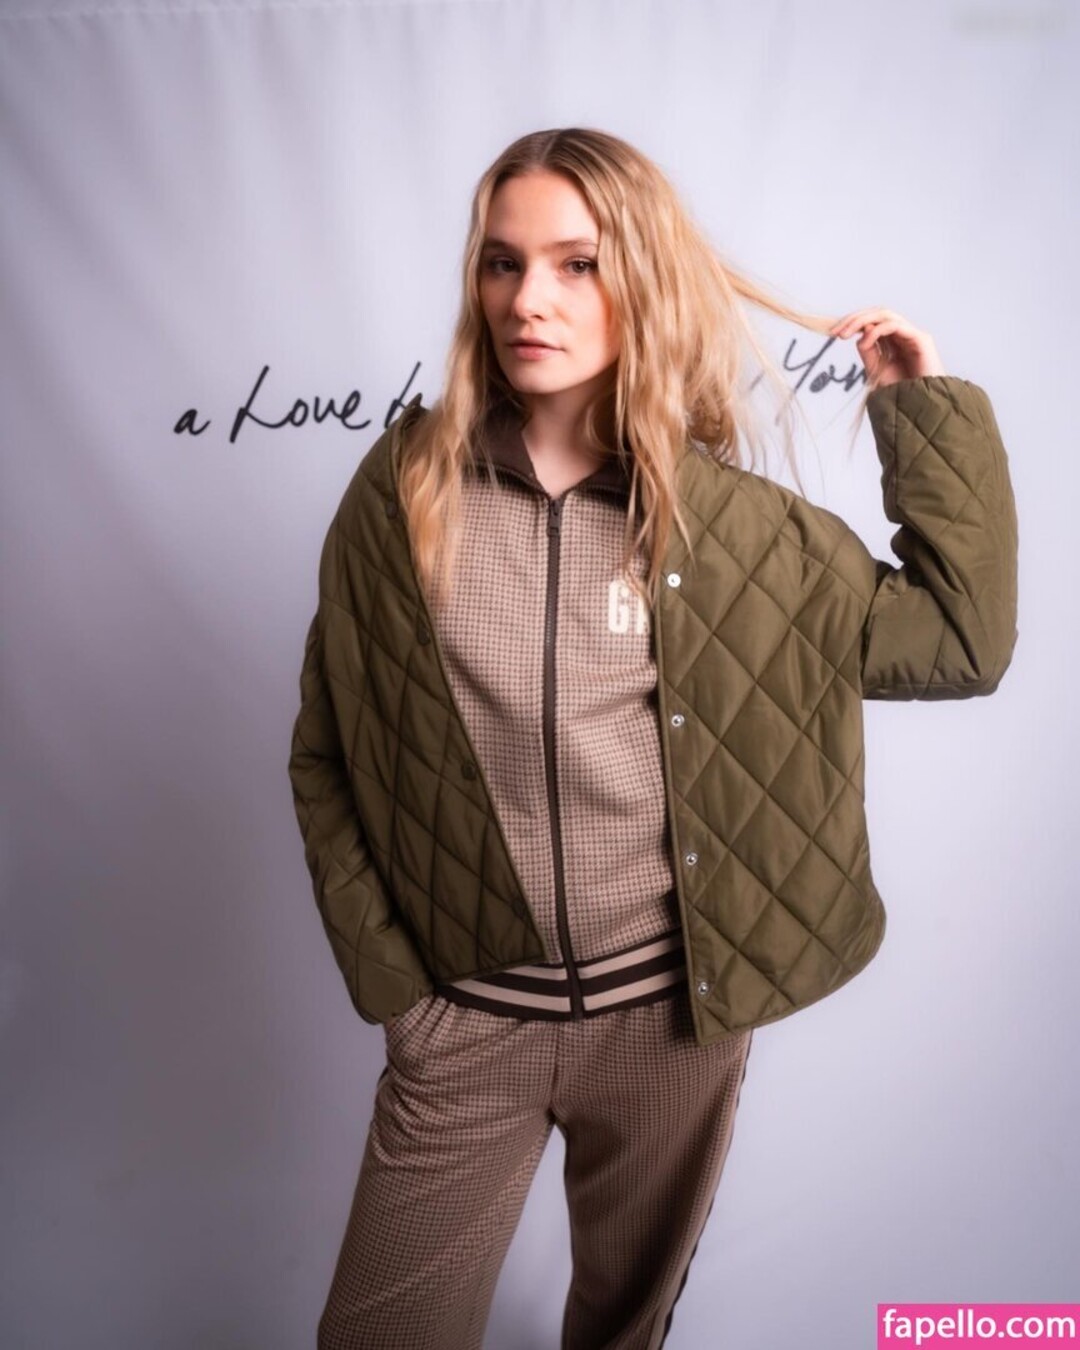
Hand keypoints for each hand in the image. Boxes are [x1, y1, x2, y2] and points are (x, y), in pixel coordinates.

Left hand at [829, 308, 945, 389]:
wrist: (921, 408)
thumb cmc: (903, 393)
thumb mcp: (877, 370)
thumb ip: (869, 351)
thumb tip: (859, 334)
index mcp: (893, 341)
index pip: (872, 322)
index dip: (852, 323)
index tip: (832, 333)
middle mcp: (903, 334)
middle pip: (877, 314)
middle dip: (854, 319)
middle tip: (835, 331)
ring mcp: (913, 335)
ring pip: (885, 314)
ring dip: (862, 321)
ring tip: (844, 334)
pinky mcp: (921, 339)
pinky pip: (895, 325)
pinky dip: (877, 330)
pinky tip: (865, 341)